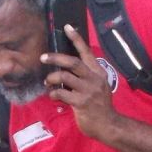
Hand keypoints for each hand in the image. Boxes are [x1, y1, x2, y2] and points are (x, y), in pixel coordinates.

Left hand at [42, 25, 117, 139]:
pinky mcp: (81, 103)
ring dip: (52, 78)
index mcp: (98, 72)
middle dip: (56, 58)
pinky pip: (62, 93)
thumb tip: (66, 68)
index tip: (67, 27)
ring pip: (65, 76)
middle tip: (43, 57)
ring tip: (47, 82)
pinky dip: (54, 93)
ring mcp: (88, 91)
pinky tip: (53, 95)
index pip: (86, 51)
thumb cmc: (99, 106)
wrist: (107, 125)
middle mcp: (94, 79)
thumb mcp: (97, 86)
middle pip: (73, 62)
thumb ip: (85, 77)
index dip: (76, 38)